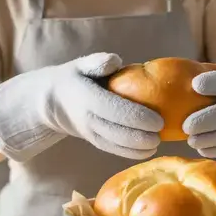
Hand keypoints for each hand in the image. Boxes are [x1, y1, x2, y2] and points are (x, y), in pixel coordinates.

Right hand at [0, 53, 163, 160]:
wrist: (52, 102)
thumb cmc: (75, 78)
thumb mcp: (81, 65)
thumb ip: (98, 62)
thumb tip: (116, 61)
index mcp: (88, 98)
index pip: (115, 110)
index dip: (138, 117)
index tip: (158, 119)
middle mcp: (88, 119)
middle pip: (118, 132)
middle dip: (142, 136)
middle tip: (163, 132)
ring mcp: (90, 133)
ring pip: (116, 145)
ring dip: (138, 148)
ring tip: (158, 143)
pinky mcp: (94, 142)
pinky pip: (113, 151)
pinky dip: (131, 154)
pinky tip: (148, 151)